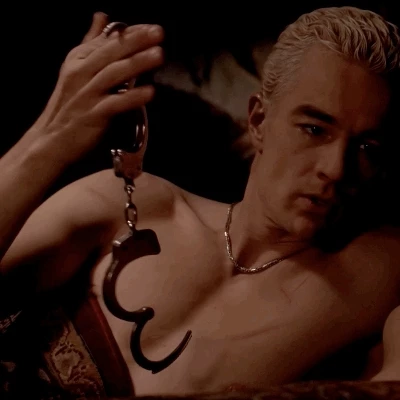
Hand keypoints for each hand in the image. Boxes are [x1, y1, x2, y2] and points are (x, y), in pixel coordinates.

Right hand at [26, 12, 163, 163]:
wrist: (50, 139)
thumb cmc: (69, 105)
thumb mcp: (76, 68)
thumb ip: (92, 43)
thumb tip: (102, 16)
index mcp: (78, 59)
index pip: (107, 40)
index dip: (131, 32)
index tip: (151, 27)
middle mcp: (81, 72)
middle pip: (111, 52)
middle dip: (136, 41)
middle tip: (159, 32)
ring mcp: (86, 94)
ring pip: (114, 73)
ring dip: (137, 63)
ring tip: (159, 55)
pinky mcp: (92, 115)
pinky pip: (115, 103)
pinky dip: (133, 97)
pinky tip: (150, 92)